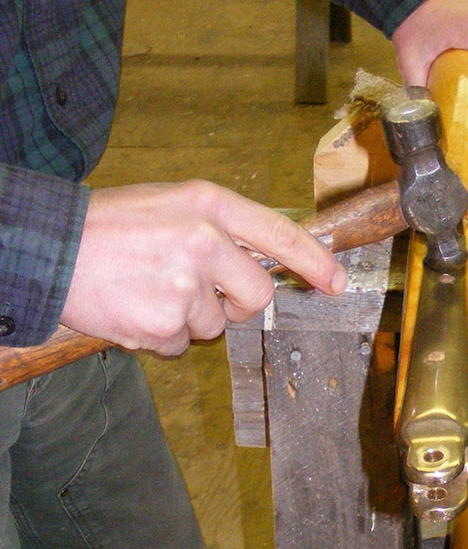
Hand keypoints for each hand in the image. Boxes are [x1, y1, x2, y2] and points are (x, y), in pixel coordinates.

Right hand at [60, 181, 345, 355]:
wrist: (51, 249)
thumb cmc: (111, 225)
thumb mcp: (173, 204)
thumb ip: (220, 227)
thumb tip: (263, 263)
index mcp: (210, 205)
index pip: (281, 235)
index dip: (314, 263)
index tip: (335, 284)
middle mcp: (205, 242)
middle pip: (257, 296)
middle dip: (237, 305)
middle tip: (200, 293)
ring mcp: (186, 286)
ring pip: (215, 324)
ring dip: (188, 318)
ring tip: (147, 289)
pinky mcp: (163, 324)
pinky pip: (182, 344)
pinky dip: (161, 335)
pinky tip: (134, 307)